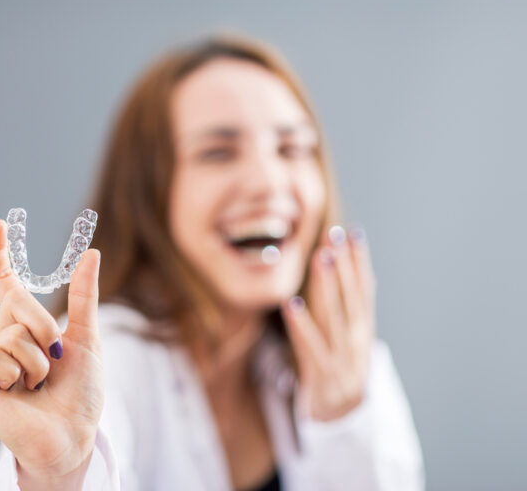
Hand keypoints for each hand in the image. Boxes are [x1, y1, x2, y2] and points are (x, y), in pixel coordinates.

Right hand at [0, 219, 103, 487]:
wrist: (73, 435)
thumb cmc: (80, 392)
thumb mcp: (87, 337)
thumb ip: (84, 296)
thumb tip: (91, 254)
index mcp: (25, 324)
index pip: (4, 282)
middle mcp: (2, 335)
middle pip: (15, 301)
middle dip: (45, 326)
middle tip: (57, 354)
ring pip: (10, 332)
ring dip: (38, 360)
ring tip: (39, 383)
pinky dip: (17, 374)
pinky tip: (19, 392)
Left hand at [281, 225, 375, 420]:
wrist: (342, 423)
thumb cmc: (338, 370)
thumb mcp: (346, 339)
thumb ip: (343, 308)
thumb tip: (341, 268)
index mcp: (363, 330)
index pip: (365, 290)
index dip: (360, 261)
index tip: (354, 232)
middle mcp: (356, 341)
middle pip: (351, 297)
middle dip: (344, 264)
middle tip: (334, 234)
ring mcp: (341, 359)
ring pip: (334, 316)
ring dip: (328, 285)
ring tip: (321, 257)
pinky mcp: (321, 376)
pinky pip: (309, 346)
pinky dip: (301, 324)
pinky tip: (290, 302)